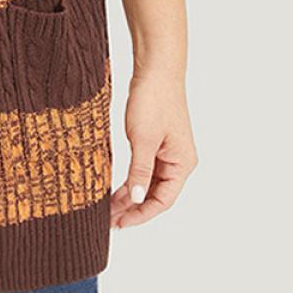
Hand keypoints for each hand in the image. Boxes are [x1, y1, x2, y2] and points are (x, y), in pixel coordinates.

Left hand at [109, 69, 197, 227]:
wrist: (155, 68)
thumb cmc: (154, 99)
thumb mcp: (143, 139)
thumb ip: (140, 171)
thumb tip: (137, 199)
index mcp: (182, 164)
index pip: (163, 201)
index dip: (141, 214)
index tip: (121, 223)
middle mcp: (179, 161)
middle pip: (156, 194)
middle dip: (134, 207)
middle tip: (110, 219)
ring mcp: (168, 151)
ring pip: (149, 182)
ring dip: (131, 194)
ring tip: (109, 206)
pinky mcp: (157, 141)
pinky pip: (145, 167)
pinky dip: (132, 178)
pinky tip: (116, 186)